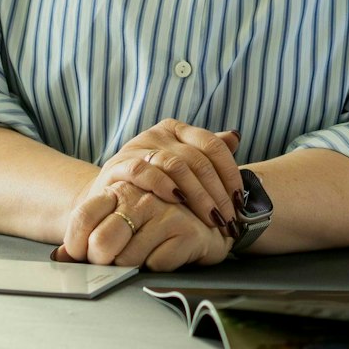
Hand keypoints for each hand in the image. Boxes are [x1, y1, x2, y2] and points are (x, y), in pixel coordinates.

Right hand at [59, 122, 243, 257]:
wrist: (107, 203)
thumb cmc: (150, 189)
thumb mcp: (181, 170)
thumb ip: (207, 155)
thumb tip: (235, 136)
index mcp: (177, 131)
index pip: (213, 145)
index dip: (230, 172)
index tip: (240, 200)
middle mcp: (158, 134)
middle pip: (198, 158)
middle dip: (217, 191)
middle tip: (228, 218)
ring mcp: (137, 147)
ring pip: (176, 165)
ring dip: (197, 194)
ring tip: (210, 217)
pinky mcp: (117, 165)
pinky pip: (143, 171)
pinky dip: (163, 185)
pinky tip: (177, 200)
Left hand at [60, 181, 229, 269]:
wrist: (206, 216)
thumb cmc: (157, 220)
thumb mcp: (121, 216)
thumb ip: (89, 233)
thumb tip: (58, 257)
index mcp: (120, 189)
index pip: (82, 217)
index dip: (76, 246)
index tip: (83, 255)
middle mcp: (141, 197)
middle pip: (101, 243)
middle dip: (102, 262)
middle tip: (110, 263)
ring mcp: (165, 212)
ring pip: (127, 259)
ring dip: (130, 267)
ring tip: (142, 257)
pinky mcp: (186, 231)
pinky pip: (155, 264)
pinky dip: (157, 267)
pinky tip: (166, 254)